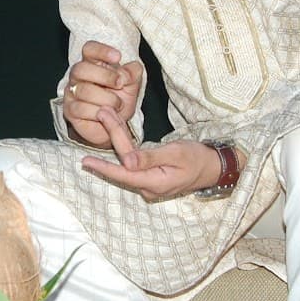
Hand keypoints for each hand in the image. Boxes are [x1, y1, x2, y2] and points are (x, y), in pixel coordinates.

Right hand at [63, 41, 143, 147]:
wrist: (113, 126)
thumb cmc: (119, 101)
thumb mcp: (132, 85)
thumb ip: (133, 73)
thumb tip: (126, 73)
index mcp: (93, 63)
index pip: (89, 49)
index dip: (101, 50)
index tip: (117, 57)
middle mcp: (78, 76)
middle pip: (81, 68)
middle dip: (104, 76)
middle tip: (120, 84)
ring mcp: (71, 92)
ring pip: (84, 90)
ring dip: (106, 98)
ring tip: (117, 105)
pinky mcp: (70, 110)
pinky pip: (81, 108)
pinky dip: (98, 112)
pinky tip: (106, 114)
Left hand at [80, 107, 222, 200]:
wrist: (214, 167)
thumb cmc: (198, 158)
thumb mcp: (177, 154)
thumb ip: (151, 158)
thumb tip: (127, 162)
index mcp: (154, 182)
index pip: (123, 174)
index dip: (104, 167)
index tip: (85, 161)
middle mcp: (148, 186)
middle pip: (124, 163)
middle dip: (112, 138)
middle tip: (101, 114)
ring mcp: (149, 183)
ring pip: (127, 160)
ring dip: (118, 138)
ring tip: (107, 116)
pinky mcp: (150, 176)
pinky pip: (134, 161)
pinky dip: (126, 145)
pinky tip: (118, 130)